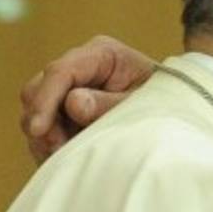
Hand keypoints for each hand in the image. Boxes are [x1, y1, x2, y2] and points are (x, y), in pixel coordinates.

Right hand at [20, 35, 155, 162]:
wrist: (176, 112)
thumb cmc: (165, 103)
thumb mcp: (144, 104)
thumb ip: (109, 104)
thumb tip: (72, 102)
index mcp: (101, 54)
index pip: (60, 72)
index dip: (45, 100)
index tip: (38, 130)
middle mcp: (80, 66)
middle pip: (38, 88)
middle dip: (42, 120)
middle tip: (58, 148)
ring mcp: (70, 88)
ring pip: (35, 109)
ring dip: (44, 135)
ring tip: (63, 156)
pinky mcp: (66, 110)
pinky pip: (44, 126)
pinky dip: (49, 143)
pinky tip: (64, 157)